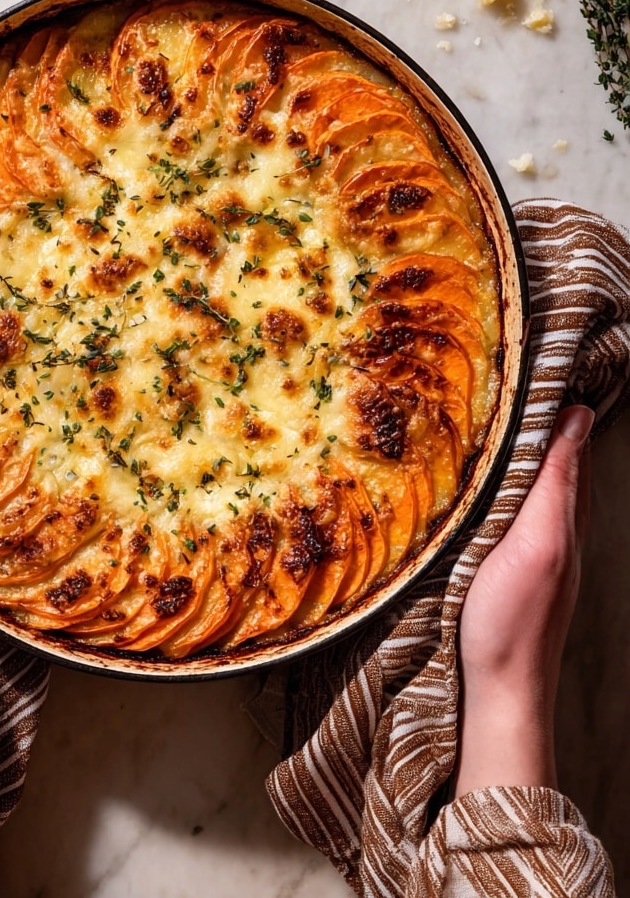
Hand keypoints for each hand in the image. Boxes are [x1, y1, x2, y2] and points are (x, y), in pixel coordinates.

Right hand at [453, 403, 593, 797]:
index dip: (554, 402)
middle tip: (499, 377)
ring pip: (525, 484)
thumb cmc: (514, 618)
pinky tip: (473, 476)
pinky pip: (506, 508)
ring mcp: (529, 549)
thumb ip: (556, 482)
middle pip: (547, 460)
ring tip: (482, 413)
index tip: (531, 361)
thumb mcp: (539, 541)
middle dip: (531, 418)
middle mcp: (552, 528)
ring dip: (510, 449)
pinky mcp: (504, 565)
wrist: (499, 690)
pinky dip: (496, 481)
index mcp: (564, 515)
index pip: (567, 443)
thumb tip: (578, 416)